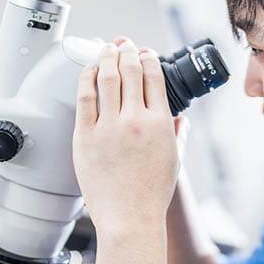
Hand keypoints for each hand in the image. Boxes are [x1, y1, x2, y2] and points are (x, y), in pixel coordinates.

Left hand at [72, 38, 179, 235]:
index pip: (154, 76)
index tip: (145, 52)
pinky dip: (86, 78)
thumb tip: (180, 117)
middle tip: (123, 44)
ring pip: (106, 77)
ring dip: (106, 56)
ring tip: (105, 49)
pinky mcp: (85, 137)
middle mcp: (135, 120)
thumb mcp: (174, 159)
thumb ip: (177, 133)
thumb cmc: (152, 194)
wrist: (129, 219)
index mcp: (160, 123)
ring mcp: (109, 128)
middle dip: (127, 50)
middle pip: (129, 70)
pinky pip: (84, 98)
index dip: (148, 58)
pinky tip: (88, 71)